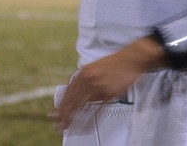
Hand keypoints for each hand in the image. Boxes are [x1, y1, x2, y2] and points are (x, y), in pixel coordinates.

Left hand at [49, 37, 163, 130]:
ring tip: (68, 127)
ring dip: (74, 119)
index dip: (61, 104)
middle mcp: (89, 80)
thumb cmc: (114, 63)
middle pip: (72, 100)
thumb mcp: (93, 67)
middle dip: (64, 114)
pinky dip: (89, 120)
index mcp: (83, 72)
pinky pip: (96, 110)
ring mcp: (99, 87)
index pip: (67, 92)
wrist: (130, 59)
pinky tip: (84, 126)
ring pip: (82, 106)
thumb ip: (84, 79)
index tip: (55, 113)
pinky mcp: (109, 94)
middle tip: (58, 124)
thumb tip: (78, 93)